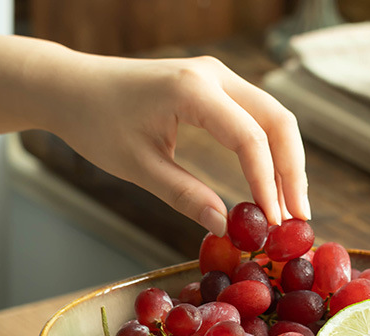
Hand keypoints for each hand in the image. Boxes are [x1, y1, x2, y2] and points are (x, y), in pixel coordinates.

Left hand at [46, 53, 309, 234]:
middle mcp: (213, 75)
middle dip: (292, 173)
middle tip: (297, 219)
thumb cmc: (96, 122)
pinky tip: (271, 186)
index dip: (267, 184)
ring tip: (289, 208)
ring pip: (274, 118)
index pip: (250, 138)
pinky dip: (270, 152)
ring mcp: (217, 77)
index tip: (274, 223)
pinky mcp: (215, 88)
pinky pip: (257, 119)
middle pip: (277, 122)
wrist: (72, 86)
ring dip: (287, 163)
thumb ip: (184, 195)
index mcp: (192, 90)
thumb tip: (225, 227)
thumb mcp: (138, 166)